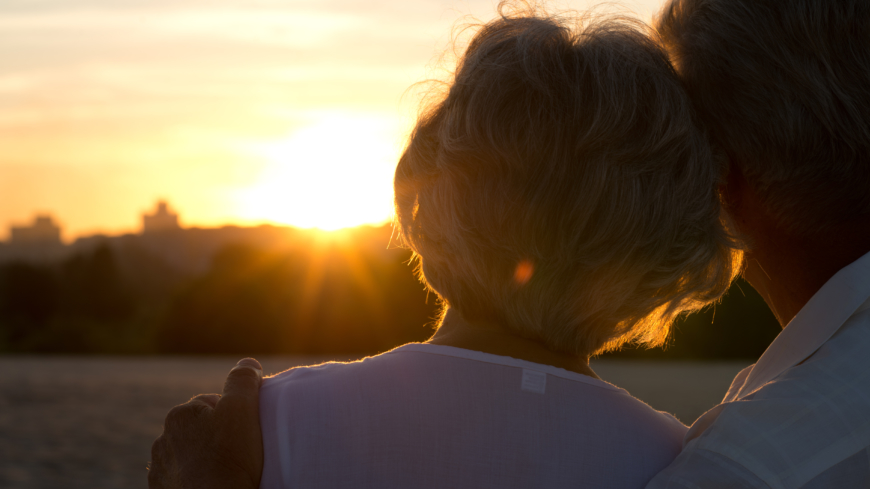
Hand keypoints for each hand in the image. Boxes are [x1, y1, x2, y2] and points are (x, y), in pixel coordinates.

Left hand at [148, 358, 264, 488]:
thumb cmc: (230, 458)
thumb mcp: (242, 410)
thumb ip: (243, 381)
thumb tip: (247, 363)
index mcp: (180, 415)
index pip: (212, 404)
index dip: (233, 417)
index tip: (244, 434)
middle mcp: (163, 440)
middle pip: (199, 430)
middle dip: (216, 436)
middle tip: (238, 451)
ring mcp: (160, 469)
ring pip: (190, 455)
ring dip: (204, 458)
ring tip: (225, 470)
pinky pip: (182, 478)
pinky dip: (195, 479)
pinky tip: (212, 483)